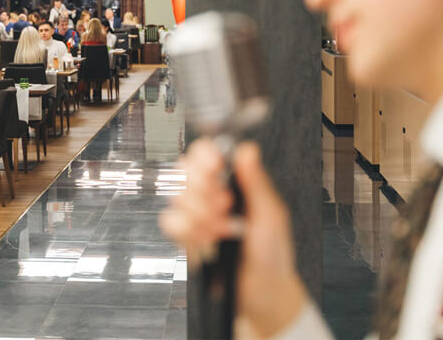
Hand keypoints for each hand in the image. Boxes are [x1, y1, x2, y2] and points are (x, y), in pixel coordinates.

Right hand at [160, 141, 305, 338]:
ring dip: (200, 216)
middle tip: (226, 205)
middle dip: (204, 191)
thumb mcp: (270, 214)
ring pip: (175, 198)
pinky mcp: (184, 236)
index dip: (203, 157)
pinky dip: (189, 232)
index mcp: (232, 182)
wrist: (261, 292)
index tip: (214, 168)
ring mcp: (195, 215)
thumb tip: (246, 150)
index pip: (205, 153)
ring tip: (223, 230)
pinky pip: (169, 223)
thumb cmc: (272, 253)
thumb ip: (255, 182)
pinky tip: (208, 240)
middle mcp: (210, 194)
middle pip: (184, 171)